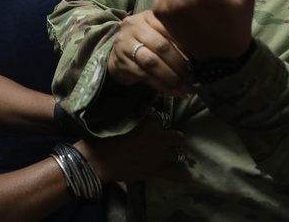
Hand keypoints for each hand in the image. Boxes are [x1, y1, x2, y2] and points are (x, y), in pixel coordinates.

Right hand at [76, 111, 190, 183]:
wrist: (100, 159)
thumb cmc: (106, 135)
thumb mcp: (120, 118)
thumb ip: (137, 114)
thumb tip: (149, 112)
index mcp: (152, 122)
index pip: (162, 118)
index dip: (156, 122)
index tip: (150, 123)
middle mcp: (161, 138)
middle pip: (177, 136)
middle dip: (171, 137)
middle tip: (161, 140)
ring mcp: (161, 156)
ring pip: (177, 154)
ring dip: (172, 154)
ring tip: (167, 155)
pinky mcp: (157, 171)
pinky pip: (175, 175)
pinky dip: (182, 176)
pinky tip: (188, 176)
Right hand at [107, 10, 192, 98]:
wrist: (119, 54)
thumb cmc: (146, 43)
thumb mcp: (159, 35)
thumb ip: (176, 41)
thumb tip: (200, 57)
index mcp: (147, 16)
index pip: (169, 28)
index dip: (186, 44)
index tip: (200, 59)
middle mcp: (133, 27)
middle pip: (161, 46)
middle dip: (180, 64)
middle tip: (194, 78)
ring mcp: (124, 44)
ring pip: (152, 62)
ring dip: (172, 78)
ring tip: (186, 88)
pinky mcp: (120, 62)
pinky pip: (145, 76)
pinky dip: (162, 86)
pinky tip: (174, 92)